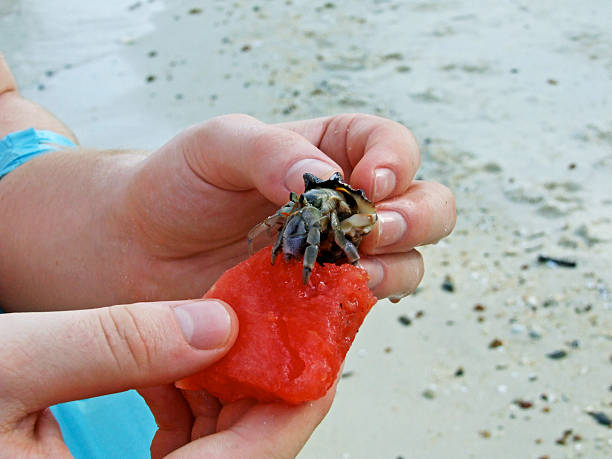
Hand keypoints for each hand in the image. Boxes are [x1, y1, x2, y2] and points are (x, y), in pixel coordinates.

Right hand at [0, 299, 333, 457]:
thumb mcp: (6, 362)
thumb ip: (112, 343)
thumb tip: (214, 323)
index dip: (291, 408)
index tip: (318, 355)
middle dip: (269, 397)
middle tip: (284, 333)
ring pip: (217, 458)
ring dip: (236, 401)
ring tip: (242, 341)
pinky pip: (185, 458)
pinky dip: (201, 414)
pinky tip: (192, 370)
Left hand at [117, 114, 455, 303]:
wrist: (138, 248)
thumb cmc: (177, 185)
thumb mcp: (216, 145)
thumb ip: (270, 149)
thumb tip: (324, 177)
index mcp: (329, 153)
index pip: (390, 147)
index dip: (397, 162)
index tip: (370, 184)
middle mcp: (344, 206)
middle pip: (423, 206)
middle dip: (415, 218)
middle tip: (375, 230)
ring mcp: (336, 256)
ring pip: (406, 261)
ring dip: (395, 267)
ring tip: (353, 273)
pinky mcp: (319, 303)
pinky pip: (362, 307)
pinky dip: (360, 307)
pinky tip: (331, 305)